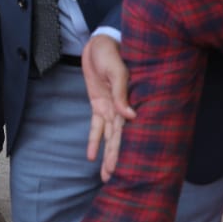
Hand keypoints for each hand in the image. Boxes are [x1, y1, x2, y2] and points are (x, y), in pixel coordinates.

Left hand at [83, 34, 135, 181]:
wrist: (100, 42)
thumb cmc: (112, 53)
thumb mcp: (116, 70)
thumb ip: (121, 93)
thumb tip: (129, 116)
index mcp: (128, 102)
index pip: (127, 132)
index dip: (128, 150)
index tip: (131, 168)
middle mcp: (120, 109)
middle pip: (118, 139)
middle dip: (116, 159)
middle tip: (115, 180)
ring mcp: (109, 107)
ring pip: (108, 136)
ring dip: (106, 154)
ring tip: (105, 175)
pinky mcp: (98, 103)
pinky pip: (96, 125)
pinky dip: (94, 139)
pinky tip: (91, 156)